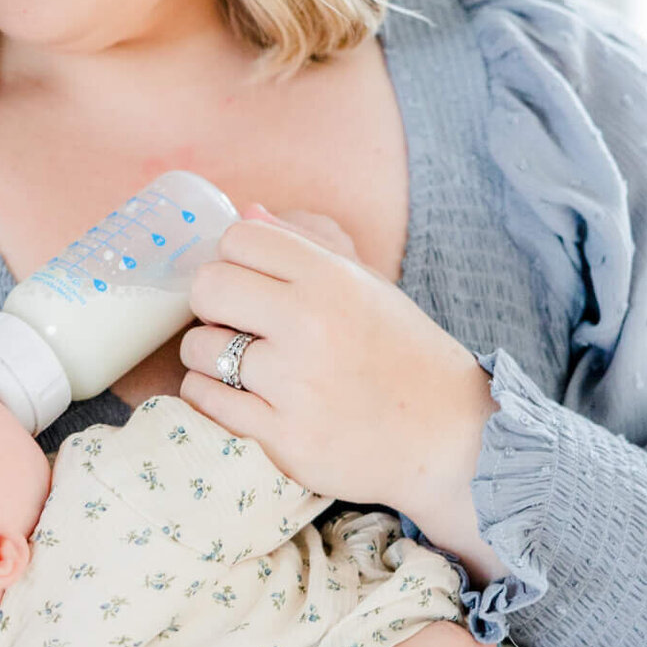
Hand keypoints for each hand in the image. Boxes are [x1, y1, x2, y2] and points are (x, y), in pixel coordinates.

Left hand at [180, 204, 504, 578]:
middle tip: (234, 323)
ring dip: (208, 356)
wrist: (448, 436)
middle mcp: (310, 324)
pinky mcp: (283, 436)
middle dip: (212, 303)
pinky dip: (212, 397)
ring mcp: (294, 382)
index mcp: (331, 278)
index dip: (234, 259)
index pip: (238, 237)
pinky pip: (205, 400)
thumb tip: (246, 210)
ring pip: (198, 348)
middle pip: (208, 286)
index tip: (247, 282)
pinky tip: (243, 397)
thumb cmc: (402, 354)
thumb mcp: (367, 286)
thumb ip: (305, 246)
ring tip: (241, 367)